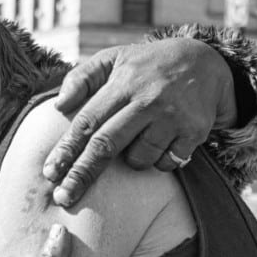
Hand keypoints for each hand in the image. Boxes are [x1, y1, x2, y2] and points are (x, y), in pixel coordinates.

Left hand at [41, 38, 236, 206]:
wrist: (206, 61)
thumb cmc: (147, 65)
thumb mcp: (114, 58)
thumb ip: (82, 78)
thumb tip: (59, 106)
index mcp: (123, 83)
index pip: (88, 122)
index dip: (66, 150)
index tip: (49, 173)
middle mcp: (147, 100)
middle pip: (106, 146)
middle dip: (82, 174)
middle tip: (63, 197)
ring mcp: (172, 117)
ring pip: (138, 159)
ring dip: (131, 160)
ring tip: (138, 139)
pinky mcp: (195, 131)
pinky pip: (166, 163)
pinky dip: (159, 160)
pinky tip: (163, 141)